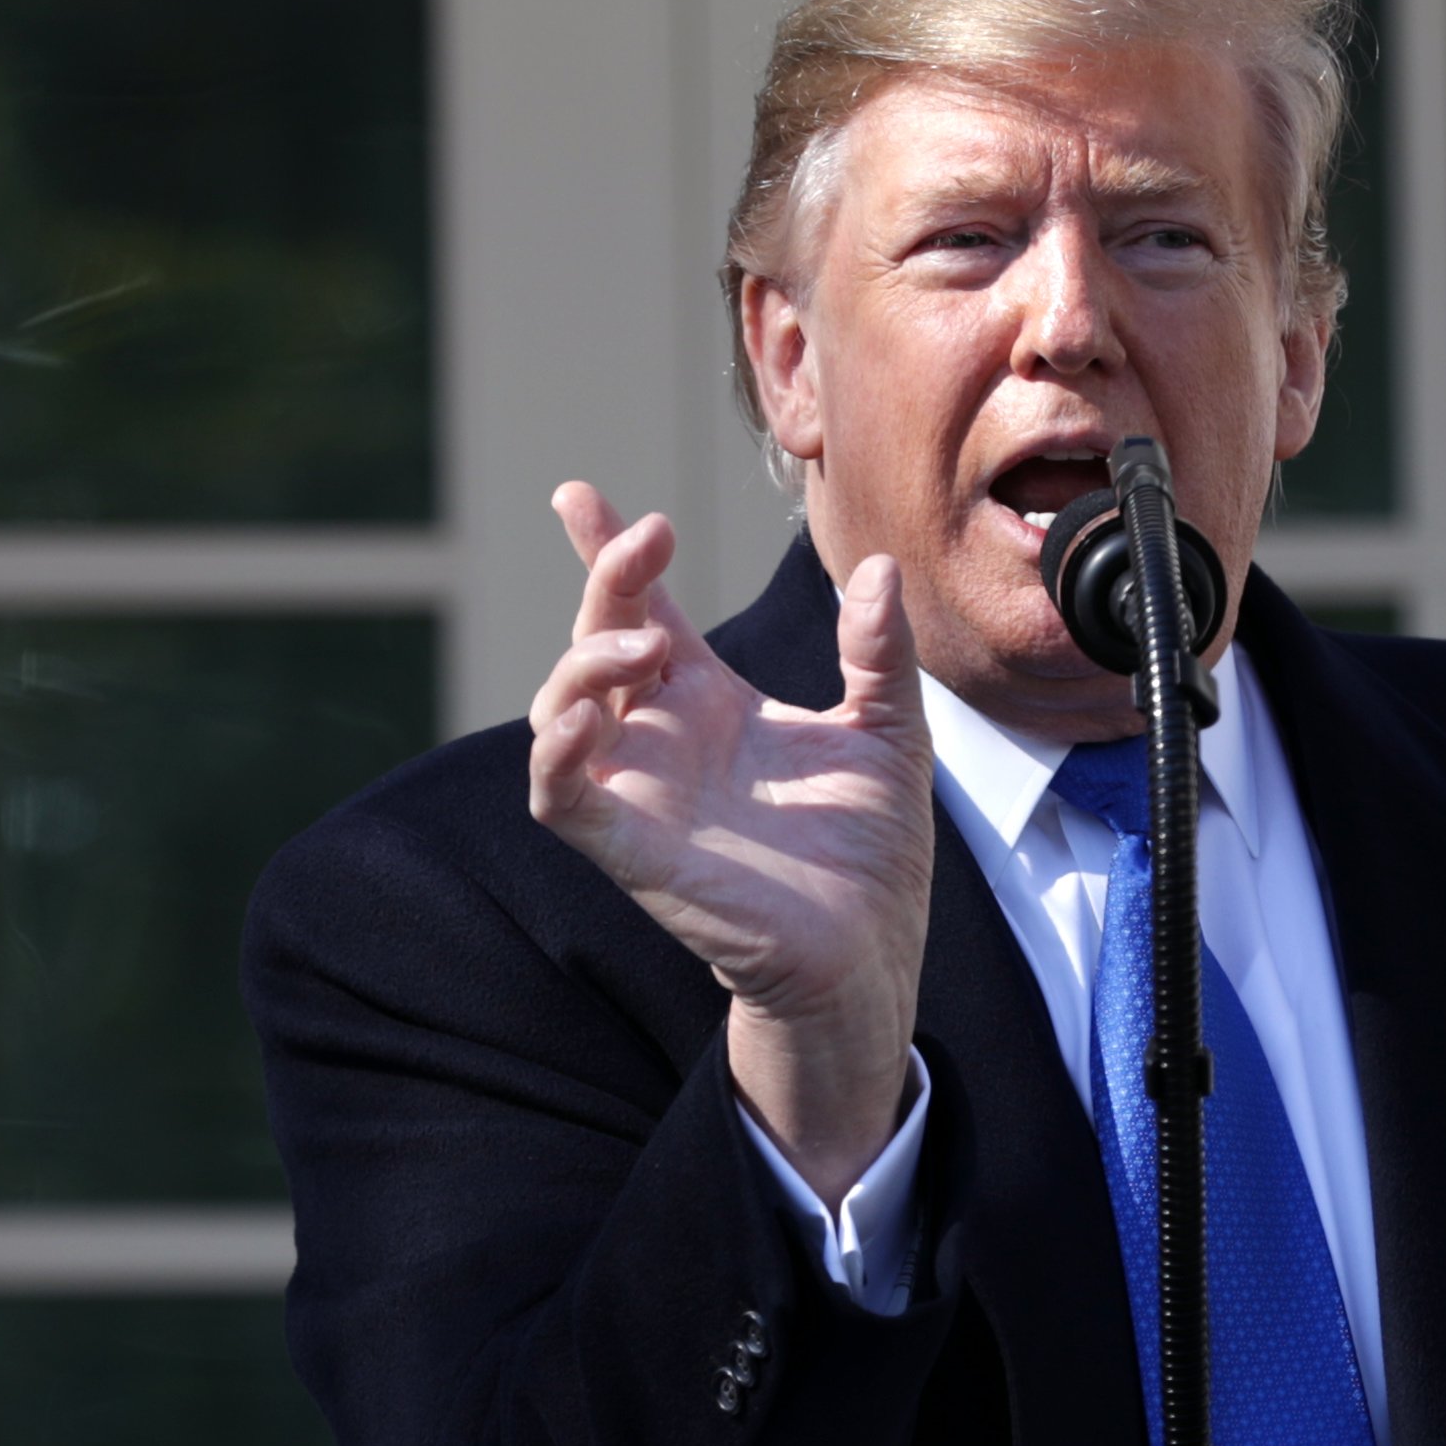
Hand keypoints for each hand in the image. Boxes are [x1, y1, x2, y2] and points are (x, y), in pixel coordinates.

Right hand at [529, 483, 933, 1201]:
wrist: (871, 951)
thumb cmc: (871, 853)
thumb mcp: (891, 731)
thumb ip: (879, 651)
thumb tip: (880, 568)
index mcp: (712, 701)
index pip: (641, 610)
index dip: (607, 551)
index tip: (577, 494)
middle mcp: (663, 737)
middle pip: (598, 638)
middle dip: (605, 577)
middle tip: (643, 538)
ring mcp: (640, 791)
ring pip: (561, 707)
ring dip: (584, 658)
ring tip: (640, 641)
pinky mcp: (630, 848)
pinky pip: (560, 796)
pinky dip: (554, 753)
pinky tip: (582, 718)